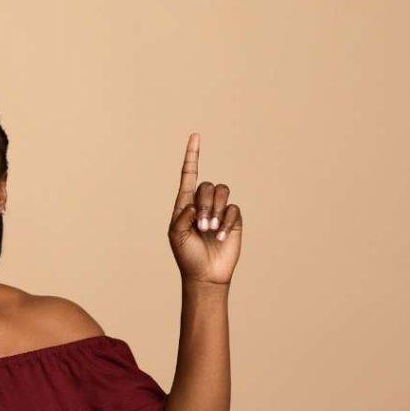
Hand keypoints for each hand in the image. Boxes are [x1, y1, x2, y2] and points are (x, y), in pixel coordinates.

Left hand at [167, 132, 241, 285]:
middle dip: (205, 205)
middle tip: (202, 226)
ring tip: (210, 230)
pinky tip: (221, 236)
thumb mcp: (176, 235)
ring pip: (222, 192)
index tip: (195, 136)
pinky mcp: (233, 220)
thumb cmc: (186, 255)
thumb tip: (194, 203)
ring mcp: (219, 211)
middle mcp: (202, 203)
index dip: (192, 155)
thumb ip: (182, 215)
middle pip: (206, 186)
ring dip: (216, 211)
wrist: (205, 274)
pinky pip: (233, 209)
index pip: (189, 174)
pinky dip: (226, 222)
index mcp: (185, 203)